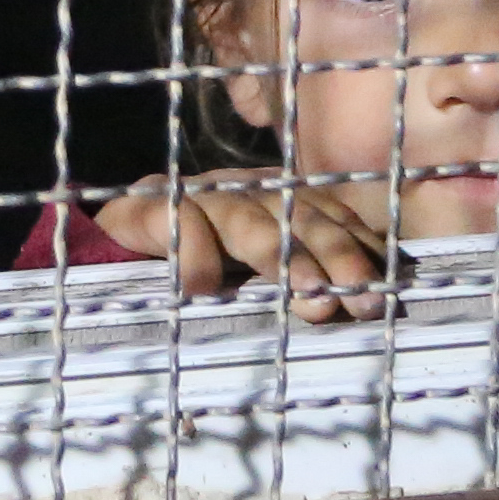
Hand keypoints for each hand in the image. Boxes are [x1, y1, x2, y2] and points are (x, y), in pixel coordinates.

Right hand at [88, 172, 403, 320]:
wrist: (114, 236)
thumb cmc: (198, 260)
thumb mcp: (254, 269)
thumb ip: (299, 277)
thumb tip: (360, 308)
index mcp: (281, 200)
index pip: (332, 219)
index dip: (360, 252)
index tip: (384, 291)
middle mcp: (248, 190)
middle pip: (302, 218)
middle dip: (337, 258)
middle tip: (361, 300)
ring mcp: (203, 195)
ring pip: (249, 221)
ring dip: (282, 259)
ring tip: (309, 299)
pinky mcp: (153, 206)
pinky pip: (180, 226)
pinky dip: (193, 256)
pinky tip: (202, 292)